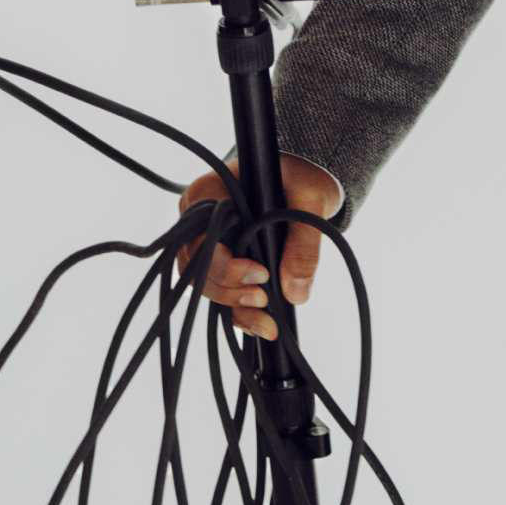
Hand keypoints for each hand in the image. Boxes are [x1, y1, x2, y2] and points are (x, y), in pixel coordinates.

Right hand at [173, 151, 341, 339]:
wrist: (305, 180)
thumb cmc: (301, 178)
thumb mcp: (310, 200)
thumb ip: (303, 244)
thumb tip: (294, 293)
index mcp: (207, 194)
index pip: (199, 237)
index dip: (222, 264)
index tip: (260, 274)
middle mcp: (198, 220)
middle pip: (196, 267)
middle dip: (228, 290)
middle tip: (263, 299)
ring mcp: (208, 243)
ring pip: (206, 285)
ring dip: (234, 307)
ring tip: (266, 321)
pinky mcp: (223, 262)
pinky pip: (223, 294)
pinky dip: (240, 313)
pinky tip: (262, 326)